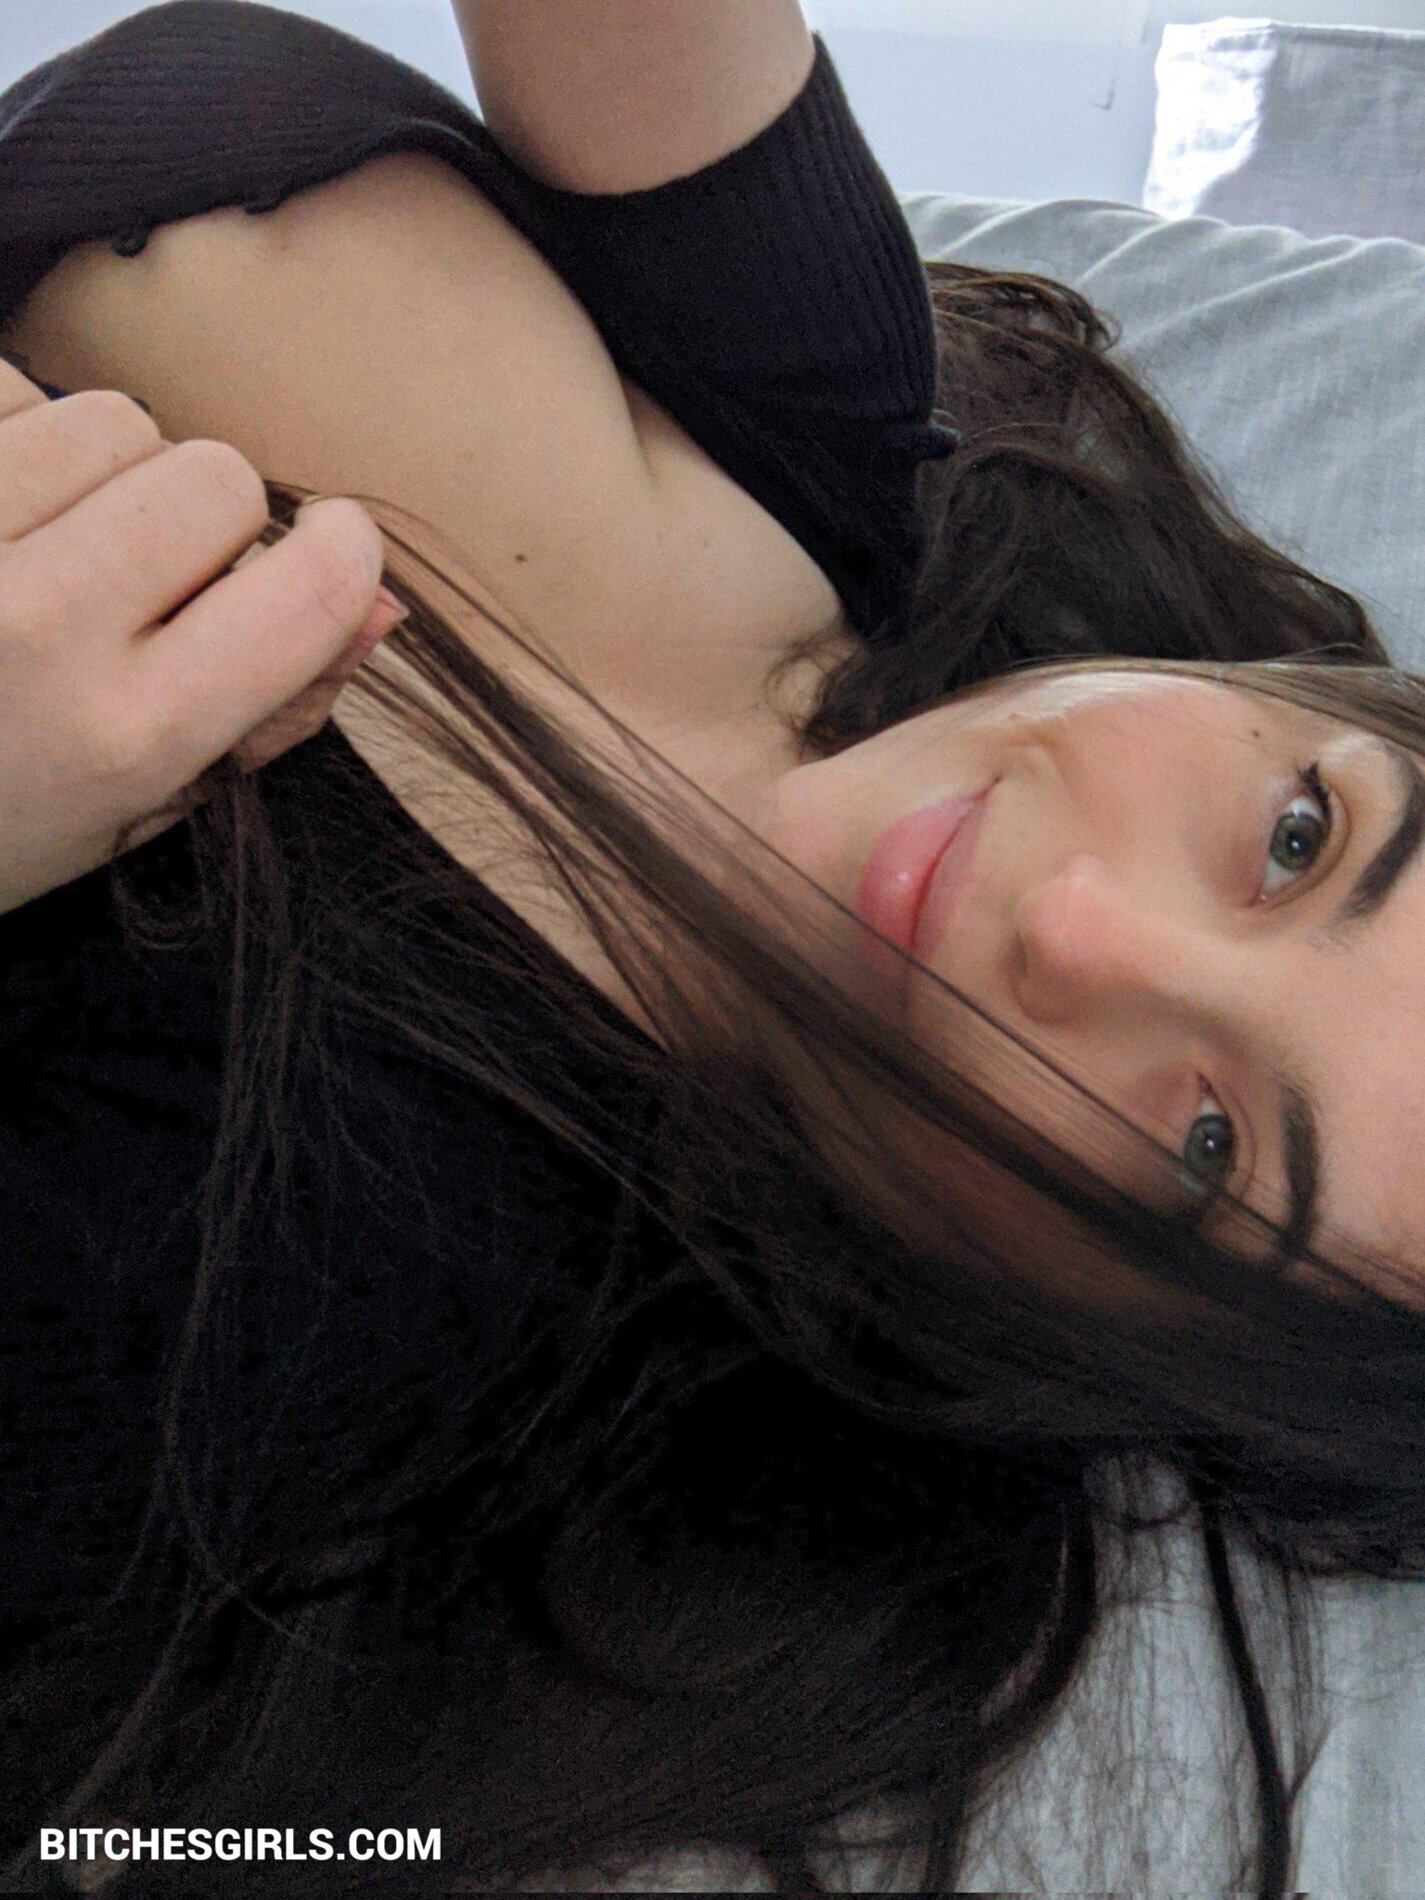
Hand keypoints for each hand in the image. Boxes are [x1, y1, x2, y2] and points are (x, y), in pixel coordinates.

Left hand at [0, 358, 404, 917]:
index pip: (308, 590)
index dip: (341, 554)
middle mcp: (34, 629)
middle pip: (214, 477)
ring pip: (112, 419)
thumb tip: (375, 605)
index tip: (325, 551)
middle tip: (143, 586)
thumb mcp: (134, 809)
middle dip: (203, 521)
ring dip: (103, 476)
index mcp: (123, 735)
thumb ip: (268, 709)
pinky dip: (15, 439)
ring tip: (49, 550)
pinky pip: (9, 389)